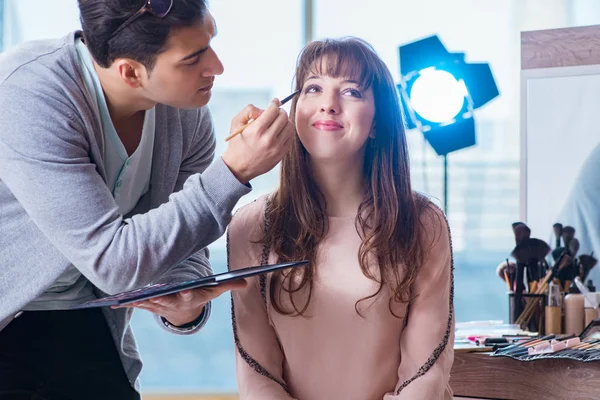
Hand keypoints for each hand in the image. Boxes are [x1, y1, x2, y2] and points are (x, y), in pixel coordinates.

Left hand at [117, 279, 246, 325]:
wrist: (185, 309)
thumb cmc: (200, 293)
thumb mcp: (215, 290)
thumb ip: (229, 285)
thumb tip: (247, 281)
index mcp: (190, 297)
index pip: (189, 294)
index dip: (187, 293)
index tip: (185, 289)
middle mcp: (175, 302)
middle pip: (166, 300)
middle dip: (157, 298)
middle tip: (150, 295)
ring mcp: (162, 304)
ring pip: (149, 303)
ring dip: (138, 302)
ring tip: (127, 298)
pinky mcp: (151, 304)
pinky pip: (139, 304)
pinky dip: (128, 303)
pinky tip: (116, 302)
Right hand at [222, 98, 294, 183]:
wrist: (239, 167)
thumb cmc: (237, 143)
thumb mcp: (236, 123)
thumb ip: (249, 110)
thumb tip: (264, 109)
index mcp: (257, 130)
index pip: (273, 110)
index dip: (274, 103)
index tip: (274, 102)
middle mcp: (268, 139)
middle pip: (283, 117)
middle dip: (280, 111)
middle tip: (276, 112)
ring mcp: (276, 148)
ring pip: (289, 126)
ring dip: (285, 121)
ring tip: (278, 122)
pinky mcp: (281, 154)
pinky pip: (290, 138)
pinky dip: (287, 131)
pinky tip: (280, 131)